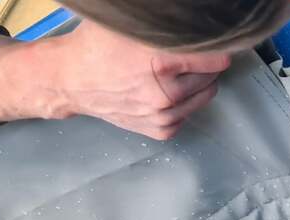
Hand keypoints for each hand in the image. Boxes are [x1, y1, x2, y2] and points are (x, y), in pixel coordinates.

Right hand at [0, 20, 231, 139]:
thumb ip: (163, 23)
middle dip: (204, 65)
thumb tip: (194, 17)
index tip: (217, 43)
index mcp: (159, 64)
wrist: (72, 81)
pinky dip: (184, 102)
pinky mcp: (161, 131)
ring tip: (177, 71)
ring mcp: (163, 117)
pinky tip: (166, 90)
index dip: (217, 48)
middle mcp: (165, 95)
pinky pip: (188, 114)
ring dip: (198, 83)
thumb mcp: (128, 25)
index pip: (214, 60)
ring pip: (204, 97)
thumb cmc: (98, 46)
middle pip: (211, 78)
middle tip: (187, 55)